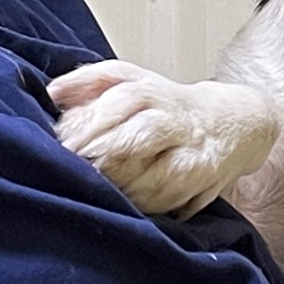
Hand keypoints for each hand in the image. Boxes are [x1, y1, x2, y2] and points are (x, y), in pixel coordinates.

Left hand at [48, 60, 279, 216]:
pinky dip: (142, 203)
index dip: (87, 126)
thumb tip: (52, 93)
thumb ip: (89, 83)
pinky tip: (126, 203)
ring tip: (99, 191)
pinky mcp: (201, 178)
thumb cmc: (166, 105)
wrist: (232, 123)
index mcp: (147, 91)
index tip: (62, 144)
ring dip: (121, 186)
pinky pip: (168, 197)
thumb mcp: (128, 80)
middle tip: (75, 172)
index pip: (115, 104)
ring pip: (153, 174)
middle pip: (135, 137)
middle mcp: (171, 119)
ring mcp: (189, 151)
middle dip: (102, 158)